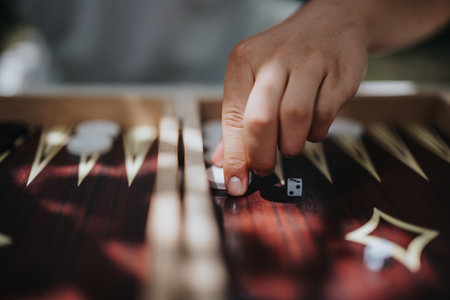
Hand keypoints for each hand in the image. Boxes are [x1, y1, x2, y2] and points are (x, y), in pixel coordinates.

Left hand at [220, 0, 368, 195]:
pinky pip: (324, 115)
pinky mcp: (339, 73)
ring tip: (289, 147)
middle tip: (264, 169)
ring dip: (290, 145)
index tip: (236, 185)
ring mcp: (309, 62)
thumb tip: (221, 161)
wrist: (333, 21)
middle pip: (260, 119)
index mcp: (244, 60)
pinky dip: (316, 133)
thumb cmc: (286, 55)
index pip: (232, 116)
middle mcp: (274, 58)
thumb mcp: (253, 75)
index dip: (234, 157)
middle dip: (261, 155)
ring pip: (294, 117)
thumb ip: (237, 118)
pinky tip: (310, 129)